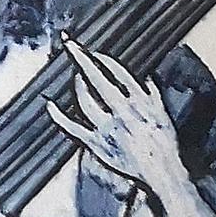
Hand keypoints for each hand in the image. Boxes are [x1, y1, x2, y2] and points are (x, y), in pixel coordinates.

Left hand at [47, 39, 184, 194]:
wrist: (162, 171)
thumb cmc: (165, 143)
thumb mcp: (164, 113)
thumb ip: (153, 93)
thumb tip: (146, 76)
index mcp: (139, 101)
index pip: (117, 71)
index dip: (102, 59)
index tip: (94, 52)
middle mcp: (122, 111)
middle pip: (97, 78)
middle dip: (81, 59)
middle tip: (70, 45)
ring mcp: (108, 128)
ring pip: (85, 100)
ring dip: (78, 85)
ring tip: (76, 77)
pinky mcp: (97, 144)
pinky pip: (73, 128)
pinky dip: (59, 116)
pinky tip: (50, 105)